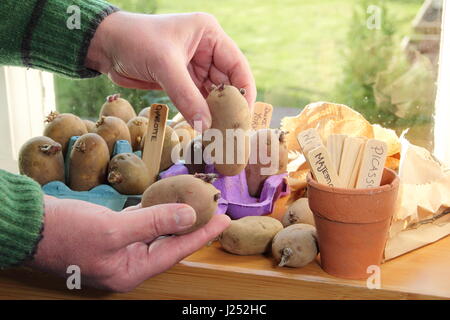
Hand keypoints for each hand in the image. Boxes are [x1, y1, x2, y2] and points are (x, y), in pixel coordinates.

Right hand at [28, 196, 229, 291]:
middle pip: (169, 244)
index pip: (175, 252)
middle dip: (192, 228)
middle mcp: (127, 263)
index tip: (223, 221)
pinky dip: (154, 212)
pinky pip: (141, 224)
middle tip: (215, 212)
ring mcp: (119, 249)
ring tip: (197, 205)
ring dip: (175, 218)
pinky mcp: (111, 234)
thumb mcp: (114, 229)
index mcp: (129, 271)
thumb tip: (188, 215)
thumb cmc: (68, 232)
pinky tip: (165, 201)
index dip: (201, 235)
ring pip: (156, 233)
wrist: (32, 225)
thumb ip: (154, 222)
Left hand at [86, 11, 255, 129]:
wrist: (105, 45)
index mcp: (209, 35)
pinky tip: (205, 129)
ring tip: (221, 135)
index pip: (237, 66)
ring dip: (215, 114)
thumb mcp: (164, 65)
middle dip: (229, 107)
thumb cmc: (135, 41)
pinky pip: (196, 101)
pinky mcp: (181, 81)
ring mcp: (194, 67)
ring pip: (212, 95)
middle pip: (227, 83)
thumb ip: (187, 96)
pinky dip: (200, 115)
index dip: (244, 92)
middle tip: (233, 132)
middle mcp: (206, 50)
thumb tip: (206, 127)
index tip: (244, 117)